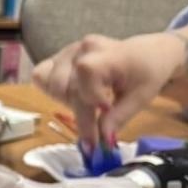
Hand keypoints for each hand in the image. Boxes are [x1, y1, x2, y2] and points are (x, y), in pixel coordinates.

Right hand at [32, 32, 187, 140]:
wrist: (146, 54)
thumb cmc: (147, 74)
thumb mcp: (141, 97)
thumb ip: (119, 117)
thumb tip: (103, 139)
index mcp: (107, 53)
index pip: (85, 72)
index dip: (90, 95)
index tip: (105, 112)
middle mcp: (82, 48)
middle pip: (66, 84)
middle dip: (79, 112)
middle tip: (92, 133)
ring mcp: (67, 51)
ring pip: (48, 81)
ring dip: (64, 101)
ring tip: (84, 106)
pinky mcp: (59, 57)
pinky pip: (41, 75)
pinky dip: (52, 91)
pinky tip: (71, 96)